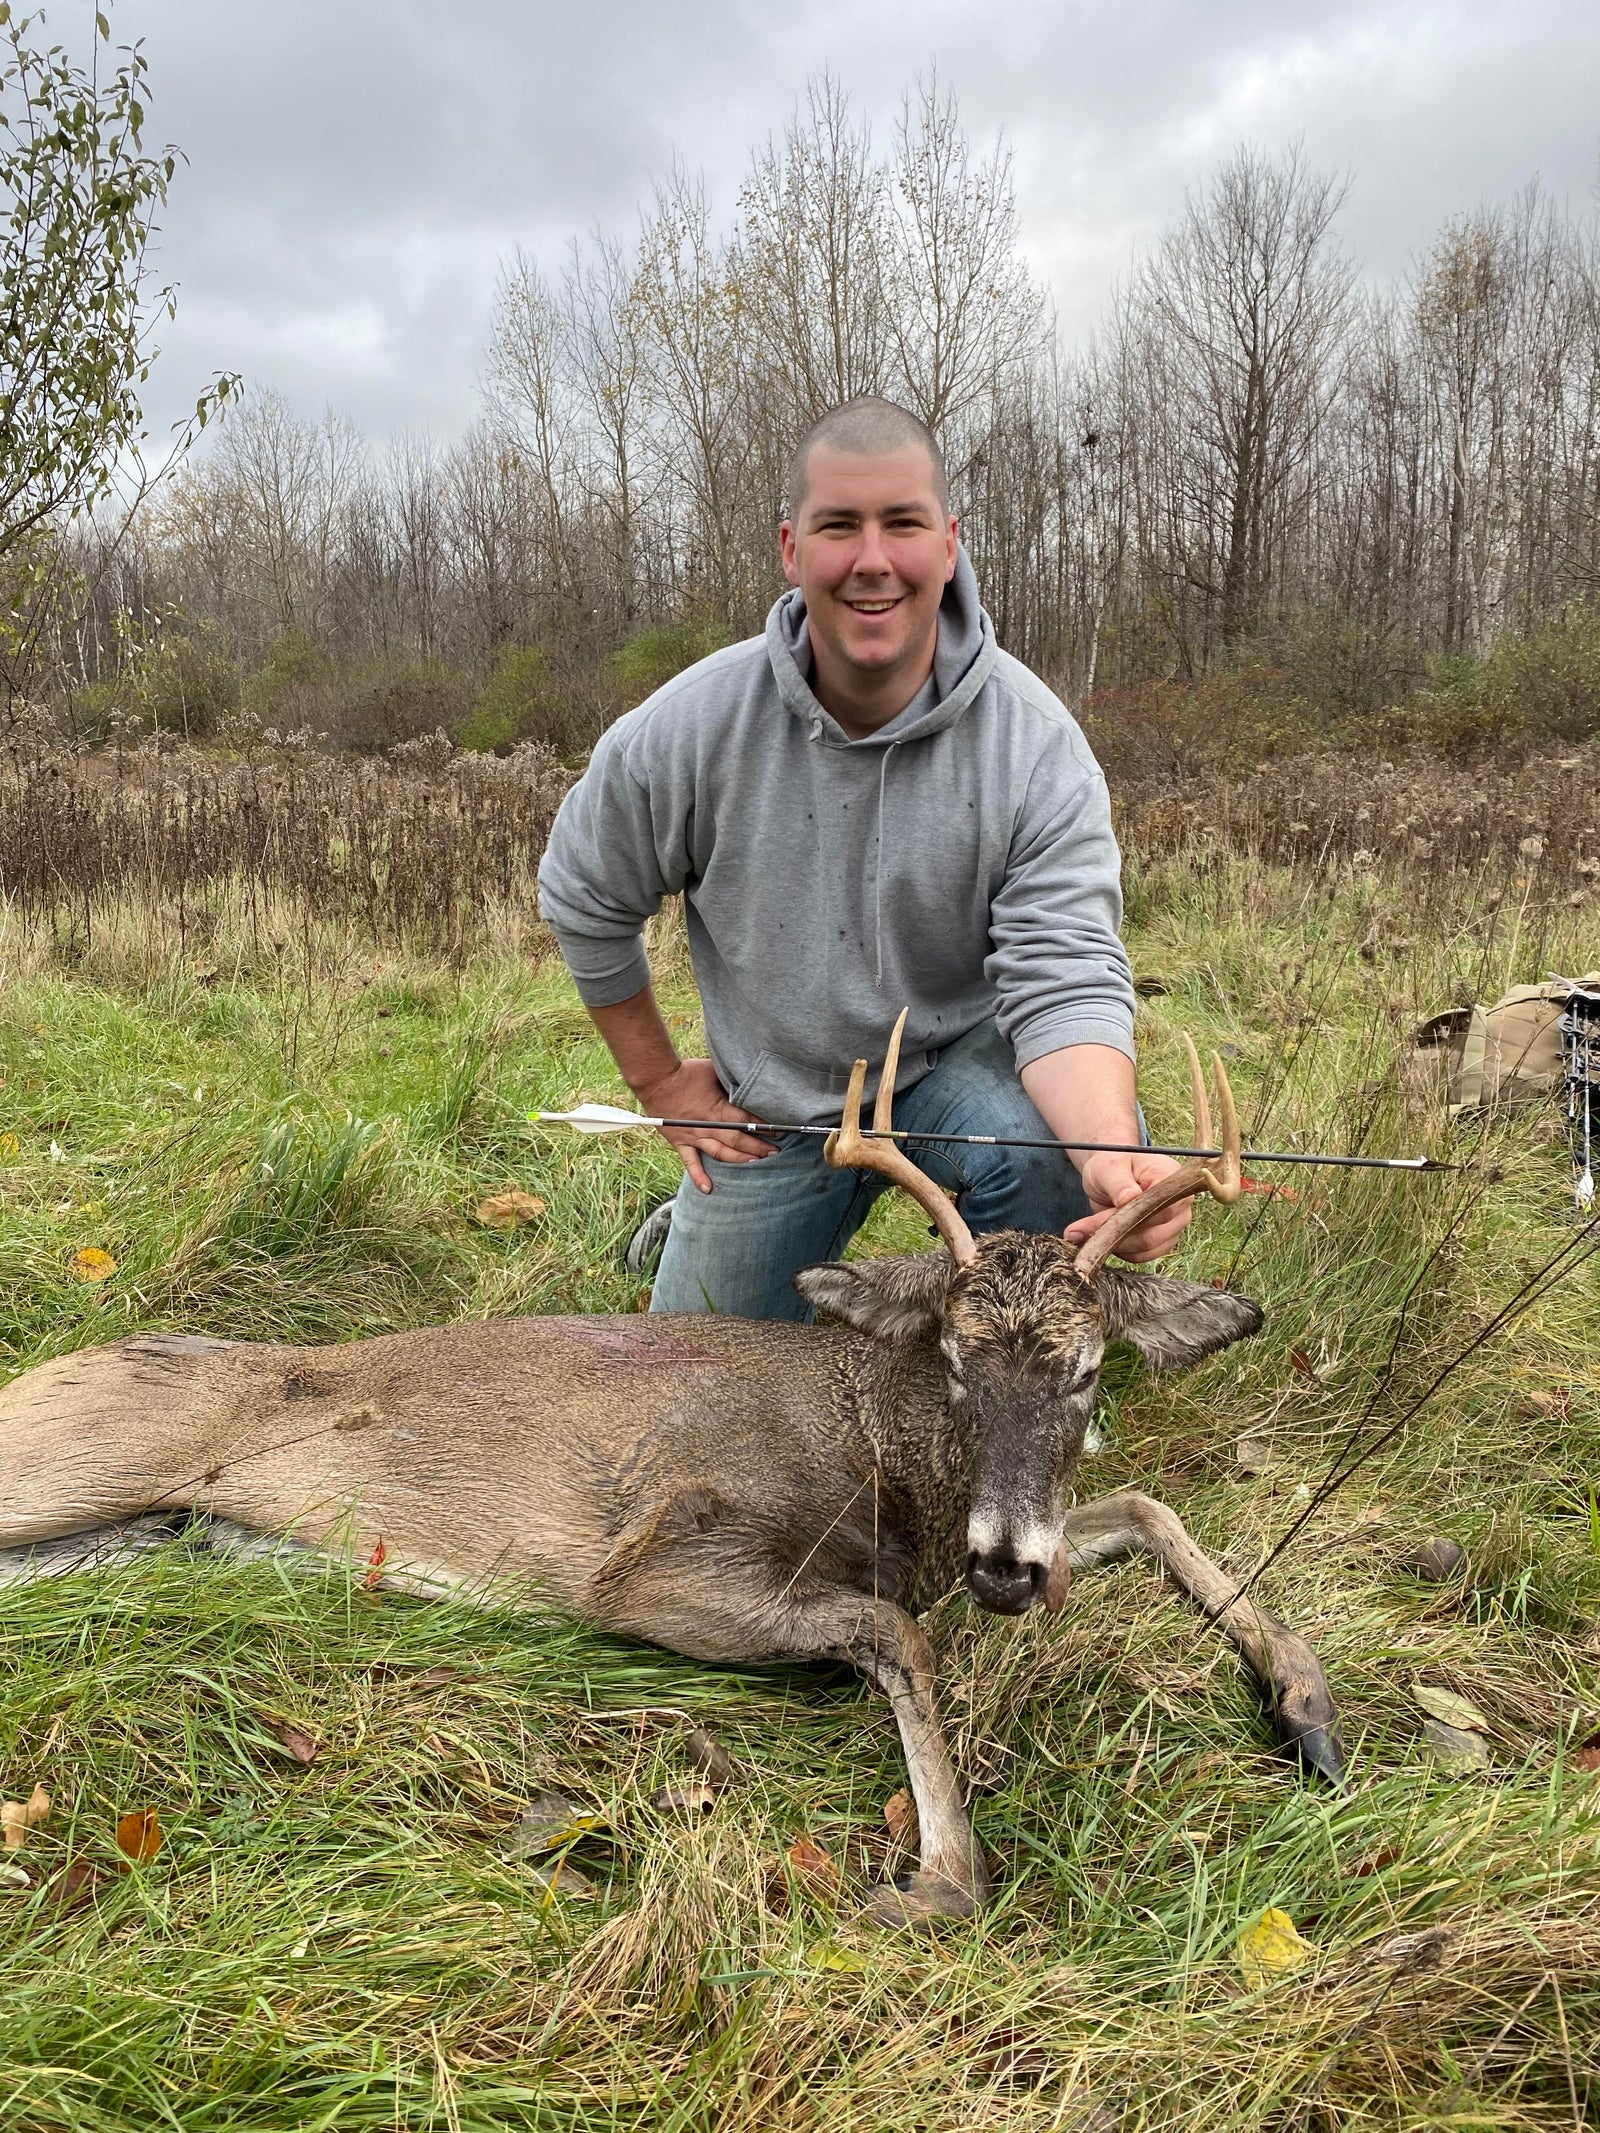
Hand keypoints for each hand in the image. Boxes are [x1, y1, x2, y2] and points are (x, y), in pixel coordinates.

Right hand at [633, 1058, 776, 1194]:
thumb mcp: (713, 1071)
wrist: (656, 1080)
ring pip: (720, 1152)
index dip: (764, 1126)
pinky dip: (698, 1176)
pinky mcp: (681, 1142)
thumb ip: (729, 1081)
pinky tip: (708, 1189)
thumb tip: (747, 1083)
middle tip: (774, 1152)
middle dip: (758, 1146)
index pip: (747, 1119)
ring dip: (739, 1159)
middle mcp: (708, 1126)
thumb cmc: (686, 1072)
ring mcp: (695, 1136)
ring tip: (756, 1163)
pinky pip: (690, 1162)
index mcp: (718, 1108)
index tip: (779, 1130)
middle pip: (738, 1140)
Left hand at [1064, 1150, 1192, 1263]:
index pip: (1161, 1206)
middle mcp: (1180, 1204)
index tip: (1100, 1219)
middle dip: (1114, 1233)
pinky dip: (1118, 1251)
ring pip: (1146, 1248)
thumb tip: (1128, 1199)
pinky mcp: (1163, 1241)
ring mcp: (1174, 1225)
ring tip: (1081, 1234)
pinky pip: (1141, 1255)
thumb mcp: (1108, 1166)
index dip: (1133, 1217)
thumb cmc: (1113, 1164)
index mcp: (1171, 1177)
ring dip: (1113, 1245)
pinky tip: (1098, 1240)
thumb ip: (1118, 1182)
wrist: (1113, 1173)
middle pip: (1153, 1231)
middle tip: (1077, 1232)